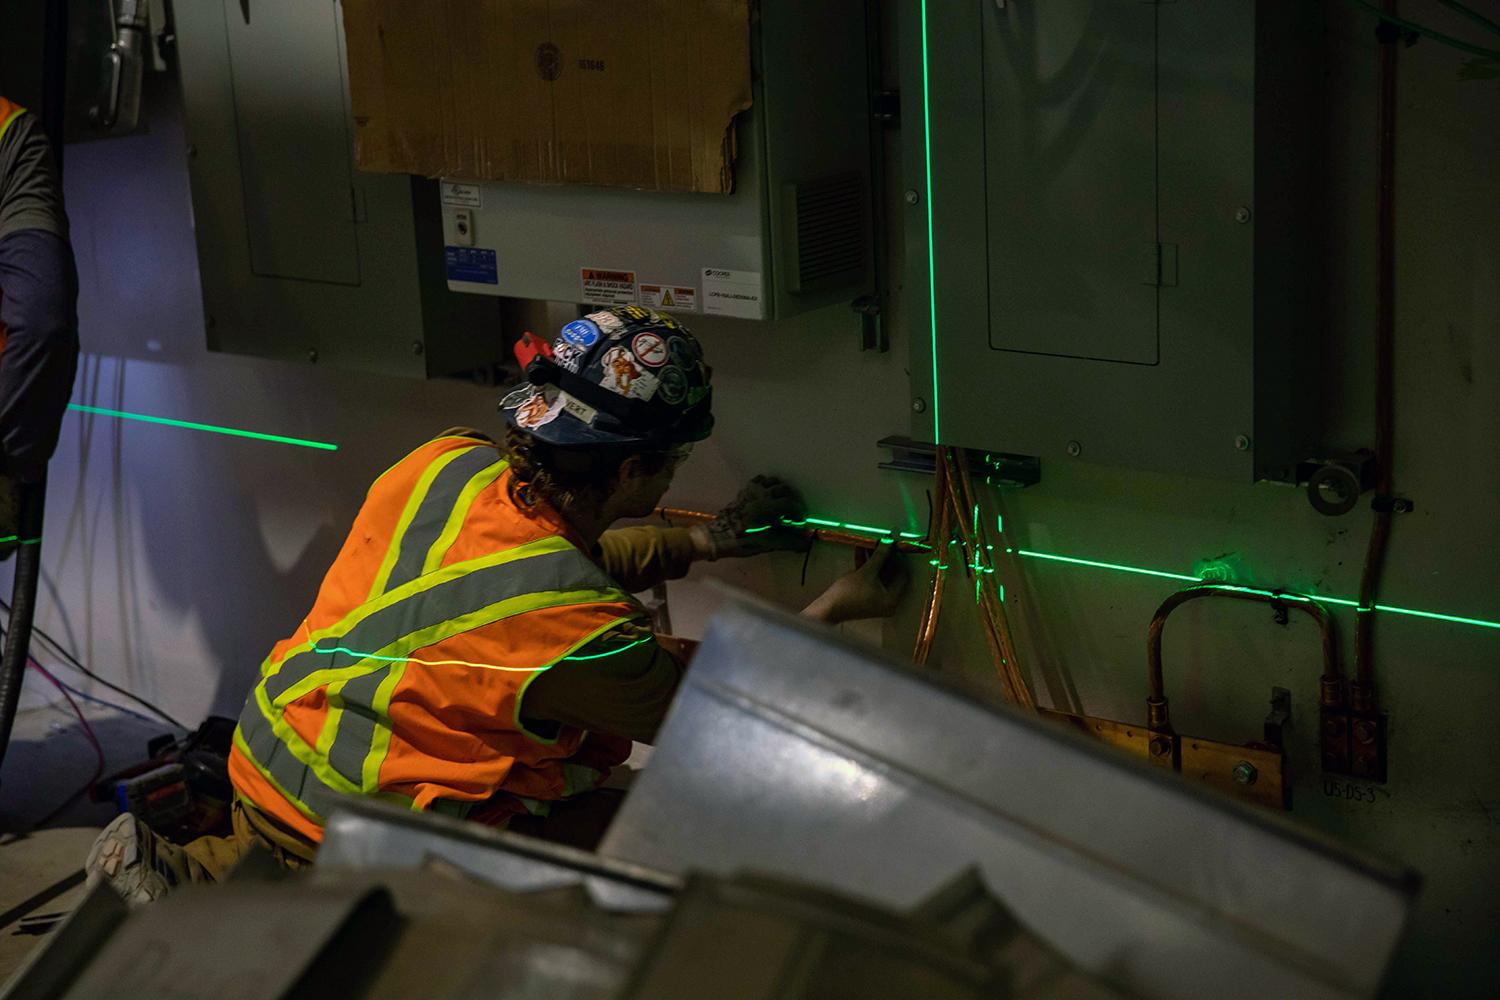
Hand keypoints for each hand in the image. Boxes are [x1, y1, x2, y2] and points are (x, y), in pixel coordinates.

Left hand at [689, 475, 808, 559]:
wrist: (717, 536)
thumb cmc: (742, 541)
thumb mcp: (767, 543)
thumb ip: (788, 541)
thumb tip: (805, 542)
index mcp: (766, 507)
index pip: (790, 504)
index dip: (799, 512)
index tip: (801, 521)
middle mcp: (760, 494)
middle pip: (784, 489)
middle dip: (792, 500)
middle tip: (793, 513)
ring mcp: (751, 490)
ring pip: (772, 482)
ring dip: (781, 490)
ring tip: (782, 502)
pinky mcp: (744, 491)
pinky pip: (759, 481)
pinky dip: (767, 485)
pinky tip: (767, 496)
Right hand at [802, 542, 907, 624]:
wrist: (828, 608)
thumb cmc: (849, 593)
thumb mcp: (867, 572)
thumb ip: (880, 556)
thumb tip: (889, 542)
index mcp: (892, 599)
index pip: (902, 575)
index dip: (899, 559)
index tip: (895, 546)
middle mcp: (887, 601)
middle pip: (890, 575)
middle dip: (884, 557)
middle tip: (882, 542)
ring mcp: (875, 599)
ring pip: (878, 575)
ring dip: (873, 559)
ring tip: (869, 543)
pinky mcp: (864, 596)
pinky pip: (869, 579)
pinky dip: (866, 567)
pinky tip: (860, 551)